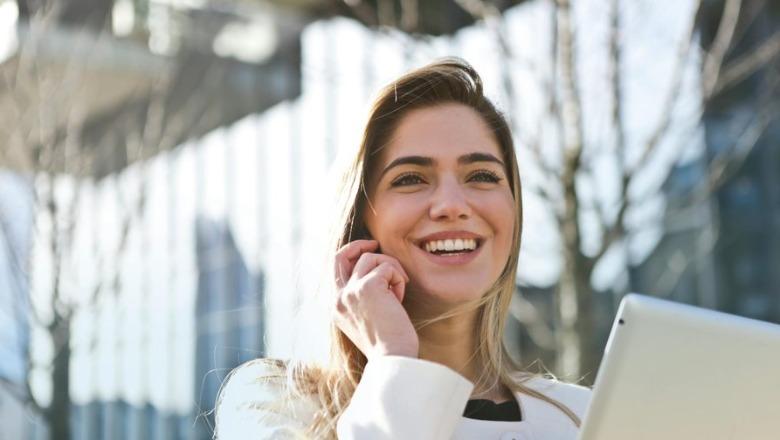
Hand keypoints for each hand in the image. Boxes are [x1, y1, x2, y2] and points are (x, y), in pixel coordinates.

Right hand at [333, 240, 418, 359]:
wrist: (393, 359)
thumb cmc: (388, 344)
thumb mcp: (368, 320)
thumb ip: (364, 299)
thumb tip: (376, 275)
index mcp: (336, 308)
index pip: (336, 270)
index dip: (351, 255)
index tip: (368, 251)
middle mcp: (339, 298)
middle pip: (341, 255)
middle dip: (359, 245)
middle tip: (376, 243)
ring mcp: (351, 291)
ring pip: (371, 258)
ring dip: (391, 269)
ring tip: (399, 291)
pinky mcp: (368, 287)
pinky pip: (388, 267)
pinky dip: (398, 279)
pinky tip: (400, 299)